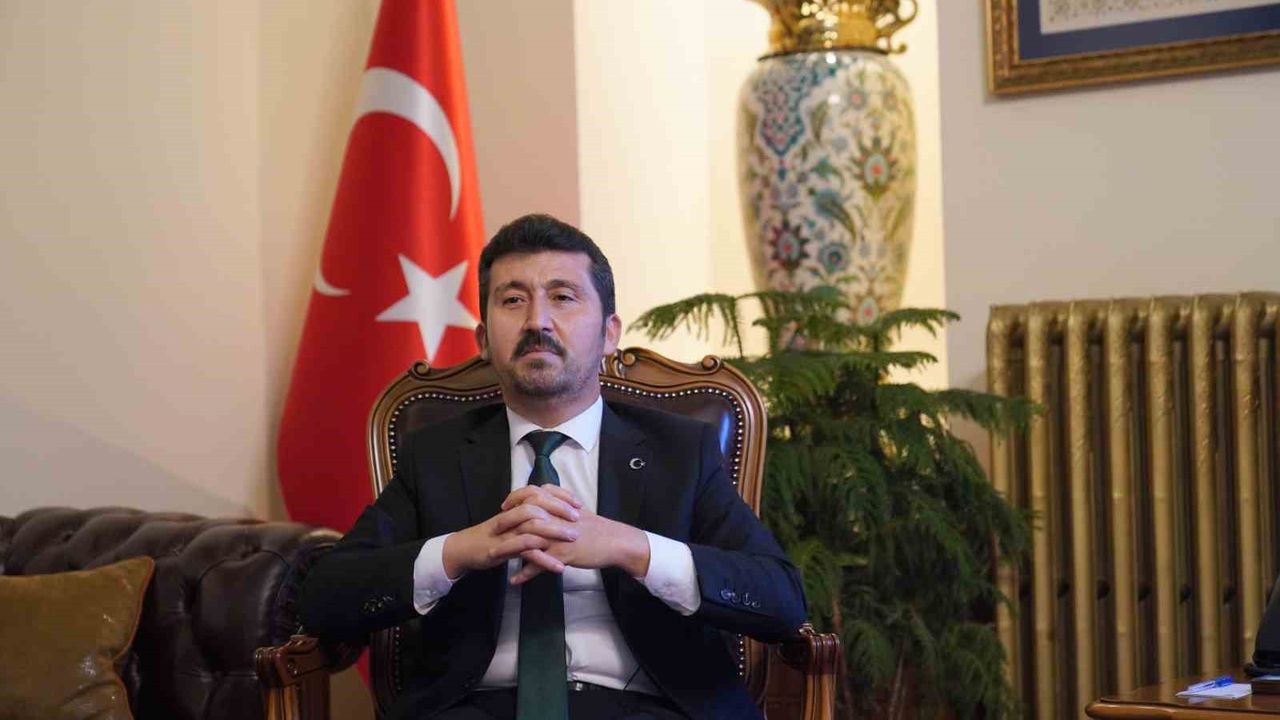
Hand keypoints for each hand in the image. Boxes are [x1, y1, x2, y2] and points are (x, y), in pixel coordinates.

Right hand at [442, 485, 583, 577]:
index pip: (538, 494)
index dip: (559, 496)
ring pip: (531, 526)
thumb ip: (527, 517)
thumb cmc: (490, 537)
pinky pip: (525, 552)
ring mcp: (505, 533)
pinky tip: (558, 567)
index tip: (578, 503)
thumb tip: (551, 513)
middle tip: (578, 518)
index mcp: (513, 508)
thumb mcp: (509, 523)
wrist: (463, 550)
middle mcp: (510, 517)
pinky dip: (544, 559)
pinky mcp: (502, 550)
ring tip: (573, 539)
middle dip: (559, 510)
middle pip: (536, 506)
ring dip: (555, 532)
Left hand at [509, 506, 650, 584]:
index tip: (505, 505)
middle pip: (523, 516)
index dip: (515, 498)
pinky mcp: (561, 554)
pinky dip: (525, 573)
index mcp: (559, 505)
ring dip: (509, 549)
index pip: (531, 494)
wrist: (614, 542)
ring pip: (527, 540)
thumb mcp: (577, 508)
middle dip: (506, 523)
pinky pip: (538, 564)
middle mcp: (555, 518)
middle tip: (495, 530)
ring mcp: (557, 536)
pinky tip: (515, 580)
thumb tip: (545, 491)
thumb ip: (559, 499)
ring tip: (495, 556)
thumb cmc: (597, 527)